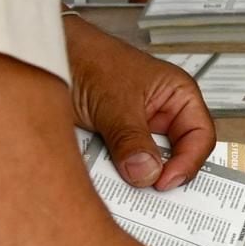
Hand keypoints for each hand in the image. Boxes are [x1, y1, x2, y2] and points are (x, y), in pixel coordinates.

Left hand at [62, 9, 214, 186]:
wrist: (45, 56)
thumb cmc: (85, 56)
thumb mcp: (114, 102)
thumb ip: (132, 140)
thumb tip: (147, 172)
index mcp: (176, 95)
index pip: (200, 136)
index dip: (188, 162)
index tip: (165, 181)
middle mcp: (161, 113)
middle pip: (175, 155)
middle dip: (159, 173)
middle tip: (145, 189)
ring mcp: (136, 128)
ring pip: (146, 164)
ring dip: (131, 174)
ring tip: (116, 177)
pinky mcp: (113, 140)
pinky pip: (120, 165)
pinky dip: (110, 172)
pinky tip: (100, 171)